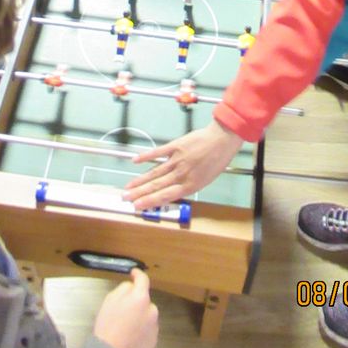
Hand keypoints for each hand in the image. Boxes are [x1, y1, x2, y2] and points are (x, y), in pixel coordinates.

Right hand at [93, 268, 157, 347]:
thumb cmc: (108, 324)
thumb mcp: (110, 299)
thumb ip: (124, 289)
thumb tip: (131, 287)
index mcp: (141, 297)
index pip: (143, 279)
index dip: (138, 274)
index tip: (133, 273)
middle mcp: (152, 310)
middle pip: (144, 300)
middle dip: (136, 302)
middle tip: (123, 310)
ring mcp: (154, 326)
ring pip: (147, 315)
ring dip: (140, 316)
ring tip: (125, 326)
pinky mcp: (153, 340)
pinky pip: (148, 329)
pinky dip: (141, 329)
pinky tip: (130, 336)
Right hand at [123, 121, 242, 209]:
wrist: (222, 140)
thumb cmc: (217, 161)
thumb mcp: (206, 180)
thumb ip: (188, 185)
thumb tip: (172, 190)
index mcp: (189, 185)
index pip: (164, 196)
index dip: (149, 202)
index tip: (137, 207)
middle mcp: (181, 174)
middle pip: (156, 186)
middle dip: (139, 194)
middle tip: (125, 199)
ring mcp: (177, 160)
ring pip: (154, 172)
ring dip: (140, 180)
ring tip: (128, 187)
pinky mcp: (175, 146)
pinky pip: (158, 152)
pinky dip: (146, 157)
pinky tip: (136, 161)